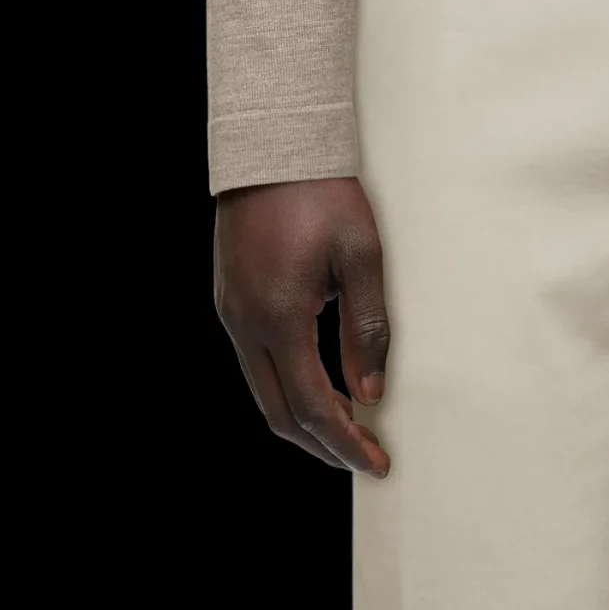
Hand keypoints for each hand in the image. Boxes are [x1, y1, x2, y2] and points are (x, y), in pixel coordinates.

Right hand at [214, 178, 391, 475]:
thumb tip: (370, 395)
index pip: (314, 407)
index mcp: (279, 316)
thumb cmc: (322, 193)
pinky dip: (288, 392)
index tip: (377, 465)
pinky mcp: (231, 301)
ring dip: (305, 422)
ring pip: (265, 394)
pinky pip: (257, 366)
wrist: (270, 144)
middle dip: (323, 447)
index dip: (347, 444)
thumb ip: (368, 331)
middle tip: (364, 460)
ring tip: (347, 433)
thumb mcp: (362, 258)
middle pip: (280, 415)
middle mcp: (246, 323)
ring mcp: (232, 313)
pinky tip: (319, 392)